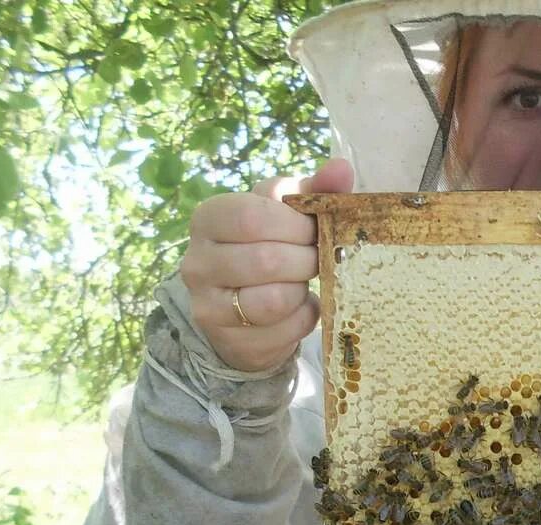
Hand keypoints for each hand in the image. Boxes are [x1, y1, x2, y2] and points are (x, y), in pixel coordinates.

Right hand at [180, 157, 354, 372]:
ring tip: (303, 282)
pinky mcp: (231, 341)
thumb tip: (342, 168)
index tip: (313, 231)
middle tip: (316, 259)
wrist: (245, 313)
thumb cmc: (269, 248)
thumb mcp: (286, 214)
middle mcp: (198, 262)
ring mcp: (208, 305)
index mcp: (209, 218)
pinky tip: (299, 308)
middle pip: (266, 259)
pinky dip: (304, 318)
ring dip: (302, 290)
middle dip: (305, 260)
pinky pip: (284, 329)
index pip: (252, 216)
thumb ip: (314, 191)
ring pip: (272, 300)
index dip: (294, 225)